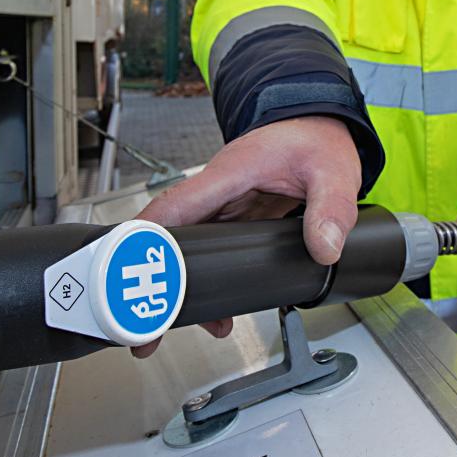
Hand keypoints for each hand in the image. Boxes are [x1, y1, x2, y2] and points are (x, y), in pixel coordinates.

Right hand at [129, 116, 362, 356]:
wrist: (319, 127)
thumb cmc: (316, 140)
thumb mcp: (333, 173)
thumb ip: (331, 209)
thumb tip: (323, 248)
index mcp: (231, 173)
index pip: (176, 205)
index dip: (146, 238)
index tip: (123, 271)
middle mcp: (217, 191)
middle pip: (171, 236)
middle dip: (154, 281)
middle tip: (143, 327)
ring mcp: (222, 206)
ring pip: (187, 249)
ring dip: (178, 287)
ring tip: (169, 329)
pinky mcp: (233, 218)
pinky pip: (209, 250)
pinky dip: (206, 280)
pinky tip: (215, 310)